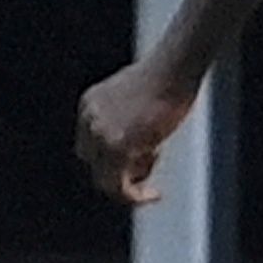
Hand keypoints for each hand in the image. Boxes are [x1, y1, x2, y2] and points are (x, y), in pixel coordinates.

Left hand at [75, 59, 197, 205]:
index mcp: (91, 104)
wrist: (174, 67)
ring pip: (104, 178)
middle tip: (150, 164)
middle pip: (93, 160)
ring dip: (130, 182)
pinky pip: (118, 186)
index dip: (113, 153)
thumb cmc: (168, 76)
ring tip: (155, 169)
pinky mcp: (117, 147)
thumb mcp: (138, 96)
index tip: (140, 157)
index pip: (91, 142)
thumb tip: (141, 147)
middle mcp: (89, 119)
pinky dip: (135, 196)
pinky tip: (153, 194)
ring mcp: (100, 134)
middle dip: (119, 168)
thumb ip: (130, 119)